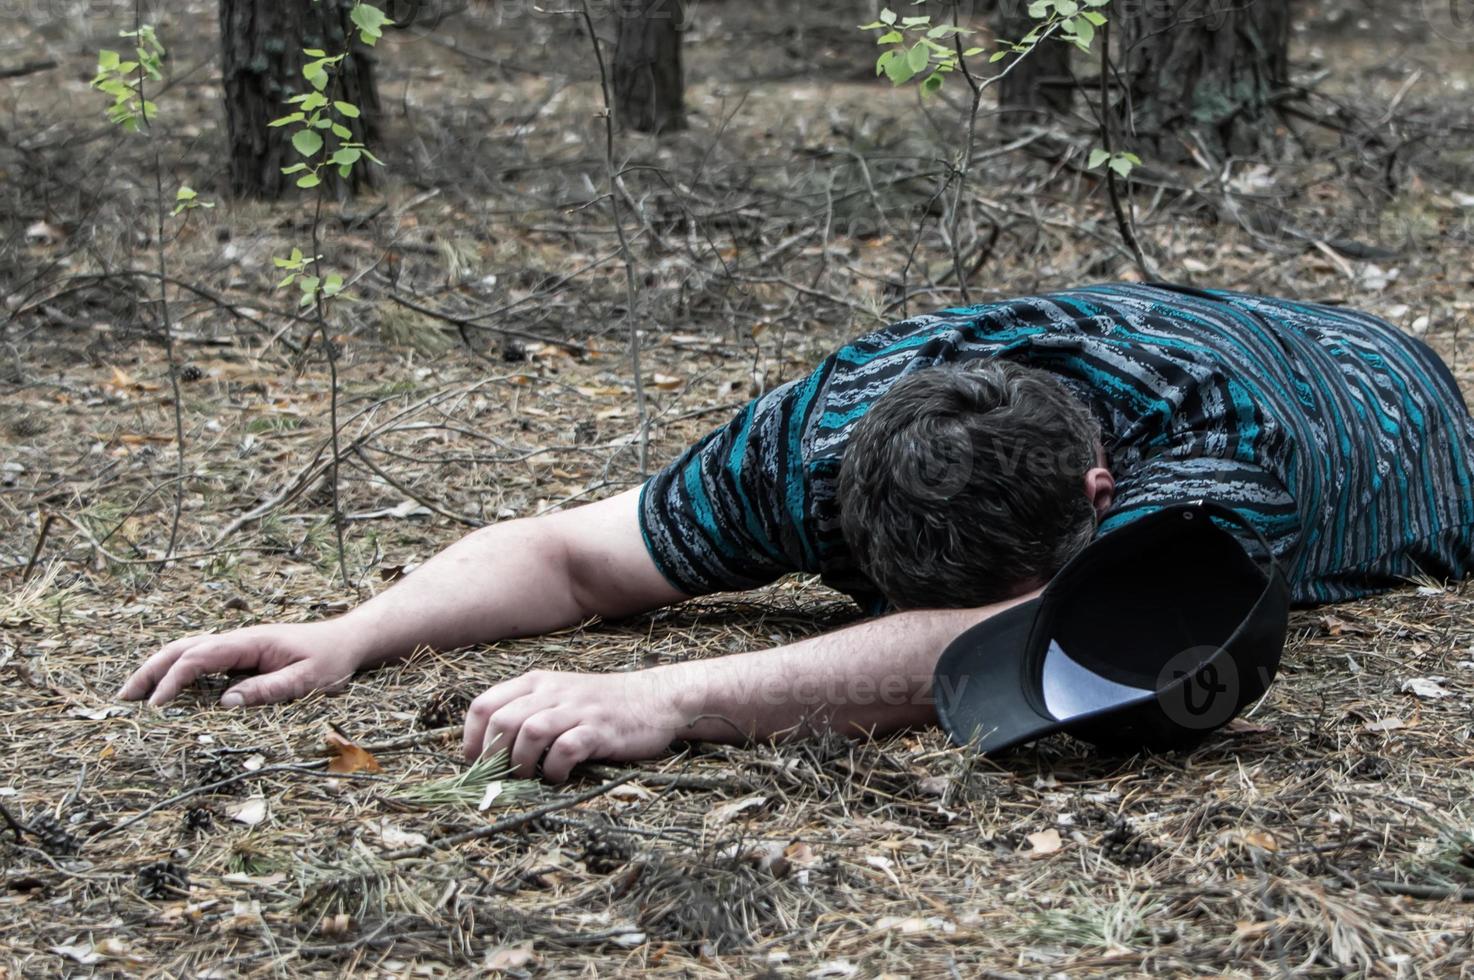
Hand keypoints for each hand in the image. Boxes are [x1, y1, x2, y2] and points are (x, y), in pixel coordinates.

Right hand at [118, 620, 365, 707]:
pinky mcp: (239, 655)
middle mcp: (236, 639)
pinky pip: (199, 660)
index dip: (173, 681)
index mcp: (249, 642)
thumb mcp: (307, 679)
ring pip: (185, 651)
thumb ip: (269, 689)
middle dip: (149, 671)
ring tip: (131, 696)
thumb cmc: (331, 660)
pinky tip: (162, 689)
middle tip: (122, 699)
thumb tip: (225, 703)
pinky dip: (174, 671)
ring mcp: (236, 646)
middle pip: (181, 649)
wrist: (347, 641)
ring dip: (156, 670)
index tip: (156, 707)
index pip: (199, 657)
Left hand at [462, 667, 690, 781]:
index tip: (475, 762)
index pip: (484, 704)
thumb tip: (489, 752)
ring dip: (522, 763)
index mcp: (536, 682)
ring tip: (530, 777)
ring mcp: (577, 709)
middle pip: (502, 721)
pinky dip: (554, 769)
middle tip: (503, 776)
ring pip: (529, 732)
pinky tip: (559, 777)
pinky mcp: (599, 730)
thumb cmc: (599, 705)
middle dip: (494, 756)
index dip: (471, 738)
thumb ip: (526, 713)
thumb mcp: (558, 698)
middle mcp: (552, 692)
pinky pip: (565, 749)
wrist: (653, 699)